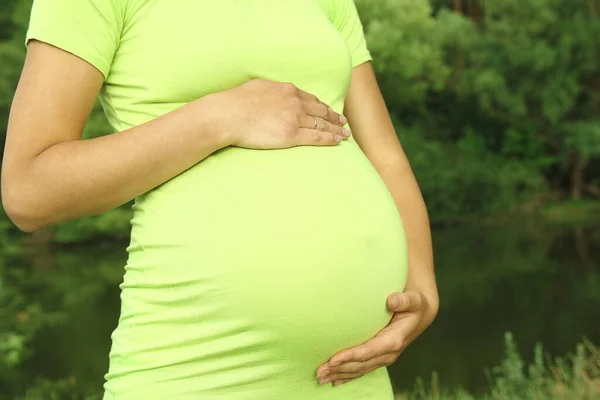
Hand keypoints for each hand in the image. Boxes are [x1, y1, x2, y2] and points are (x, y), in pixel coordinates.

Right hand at [218, 79, 350, 149]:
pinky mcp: (291, 135)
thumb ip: (272, 90)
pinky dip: (329, 139)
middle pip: (321, 111)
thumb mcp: (258, 87)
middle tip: (343, 122)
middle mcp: (295, 102)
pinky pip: (316, 137)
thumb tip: (274, 93)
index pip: (311, 99)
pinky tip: (337, 141)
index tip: (329, 111)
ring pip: (321, 124)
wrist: (228, 115)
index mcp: (287, 90)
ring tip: (345, 134)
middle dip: (334, 117)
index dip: (323, 106)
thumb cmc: (236, 102)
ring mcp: (294, 119)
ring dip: (336, 129)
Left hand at [315, 290, 429, 386]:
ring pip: (359, 370)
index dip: (350, 356)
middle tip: (318, 372)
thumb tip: (392, 300)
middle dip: (339, 369)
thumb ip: (404, 300)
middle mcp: (389, 353)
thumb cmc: (414, 304)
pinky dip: (347, 376)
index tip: (333, 359)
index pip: (369, 350)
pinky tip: (334, 381)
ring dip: (339, 374)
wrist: (419, 314)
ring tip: (320, 377)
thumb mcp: (413, 300)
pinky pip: (362, 369)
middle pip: (360, 364)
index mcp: (394, 340)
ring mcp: (383, 357)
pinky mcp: (379, 358)